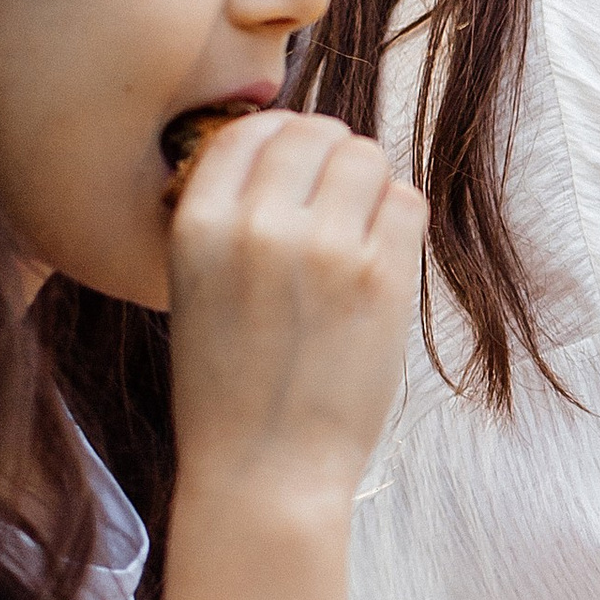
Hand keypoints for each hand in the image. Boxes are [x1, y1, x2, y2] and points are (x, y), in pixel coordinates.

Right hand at [165, 111, 424, 508]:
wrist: (265, 469)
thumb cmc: (229, 385)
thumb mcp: (193, 287)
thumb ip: (230, 216)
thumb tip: (290, 147)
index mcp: (198, 225)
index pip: (250, 131)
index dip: (279, 138)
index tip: (293, 163)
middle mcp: (258, 225)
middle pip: (316, 133)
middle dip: (329, 155)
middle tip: (334, 196)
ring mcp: (324, 248)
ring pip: (367, 157)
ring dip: (367, 182)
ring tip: (356, 227)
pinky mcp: (382, 277)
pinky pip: (406, 201)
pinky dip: (397, 218)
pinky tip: (379, 255)